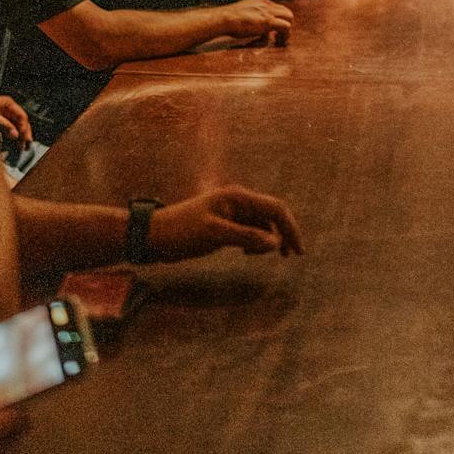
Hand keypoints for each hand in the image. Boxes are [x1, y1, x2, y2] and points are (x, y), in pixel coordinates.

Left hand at [0, 96, 31, 144]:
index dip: (24, 126)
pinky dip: (15, 136)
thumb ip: (5, 125)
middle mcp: (9, 109)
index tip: (23, 136)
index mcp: (8, 103)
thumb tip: (16, 135)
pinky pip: (12, 129)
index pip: (21, 115)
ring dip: (22, 136)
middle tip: (27, 143)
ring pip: (18, 126)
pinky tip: (18, 143)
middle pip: (22, 121)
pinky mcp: (3, 122)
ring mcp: (7, 116)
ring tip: (24, 147)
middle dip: (25, 132)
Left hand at [148, 186, 304, 259]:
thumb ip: (246, 236)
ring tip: (271, 256)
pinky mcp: (225, 223)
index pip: (275, 208)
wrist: (155, 235)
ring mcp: (231, 212)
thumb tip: (276, 243)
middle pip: (272, 214)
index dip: (290, 227)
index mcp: (238, 197)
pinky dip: (256, 241)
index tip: (298, 251)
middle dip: (284, 233)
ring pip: (262, 223)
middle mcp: (238, 201)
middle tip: (292, 256)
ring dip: (269, 238)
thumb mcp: (215, 234)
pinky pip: (250, 230)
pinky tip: (249, 253)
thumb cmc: (183, 232)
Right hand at [220, 0, 292, 43]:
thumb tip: (254, 28)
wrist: (225, 19)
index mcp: (260, 1)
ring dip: (287, 30)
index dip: (278, 19)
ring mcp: (268, 12)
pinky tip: (279, 41)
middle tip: (279, 35)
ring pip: (289, 17)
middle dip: (286, 23)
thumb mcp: (243, 14)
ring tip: (280, 40)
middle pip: (286, 11)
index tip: (273, 30)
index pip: (277, 8)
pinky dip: (285, 34)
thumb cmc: (229, 20)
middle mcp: (267, 4)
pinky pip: (286, 26)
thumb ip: (251, 18)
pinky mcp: (269, 21)